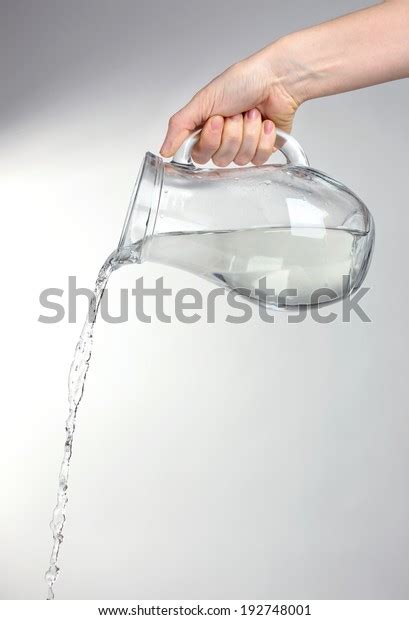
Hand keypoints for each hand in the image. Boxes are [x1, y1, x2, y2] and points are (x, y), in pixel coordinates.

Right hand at [160, 45, 301, 165]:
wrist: (277, 79)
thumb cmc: (244, 81)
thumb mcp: (203, 100)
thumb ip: (179, 126)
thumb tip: (164, 150)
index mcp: (207, 129)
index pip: (200, 154)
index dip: (210, 140)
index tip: (217, 120)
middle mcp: (224, 140)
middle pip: (220, 159)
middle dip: (232, 134)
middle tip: (237, 114)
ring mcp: (244, 147)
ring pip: (240, 159)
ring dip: (249, 132)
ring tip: (253, 114)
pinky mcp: (264, 150)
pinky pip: (259, 158)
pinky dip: (264, 138)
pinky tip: (266, 123)